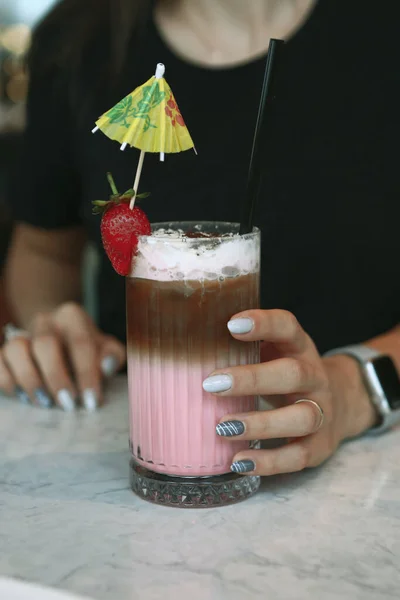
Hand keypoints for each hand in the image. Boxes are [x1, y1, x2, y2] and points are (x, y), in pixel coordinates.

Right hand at [0, 302, 125, 410]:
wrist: (59, 338)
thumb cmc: (87, 350)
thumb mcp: (106, 349)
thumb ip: (112, 356)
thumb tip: (106, 366)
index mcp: (72, 316)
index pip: (80, 343)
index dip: (87, 374)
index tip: (91, 401)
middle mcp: (44, 320)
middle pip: (45, 344)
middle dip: (57, 378)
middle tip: (68, 405)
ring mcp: (21, 334)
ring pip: (16, 349)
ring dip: (30, 380)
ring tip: (45, 403)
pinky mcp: (4, 350)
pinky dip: (8, 381)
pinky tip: (24, 397)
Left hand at [203, 309, 377, 475]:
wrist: (339, 403)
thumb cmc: (285, 373)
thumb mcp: (273, 352)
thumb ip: (242, 347)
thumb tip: (186, 345)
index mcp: (298, 347)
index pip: (287, 327)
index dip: (263, 324)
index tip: (231, 325)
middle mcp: (314, 377)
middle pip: (293, 374)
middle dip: (252, 380)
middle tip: (211, 384)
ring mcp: (322, 411)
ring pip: (300, 417)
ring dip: (261, 424)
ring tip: (223, 428)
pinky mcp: (320, 446)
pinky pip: (298, 456)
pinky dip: (268, 462)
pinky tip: (238, 461)